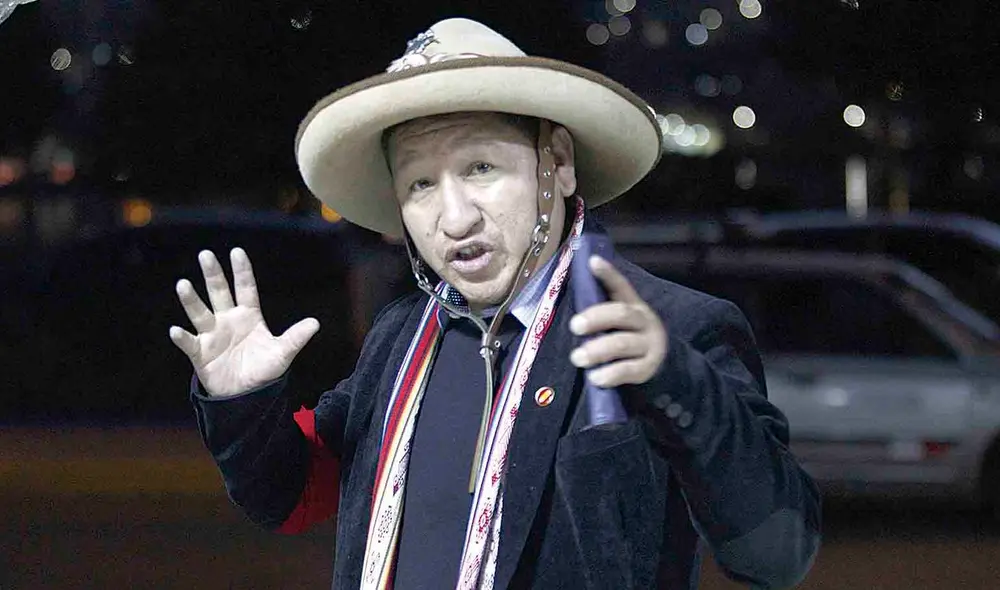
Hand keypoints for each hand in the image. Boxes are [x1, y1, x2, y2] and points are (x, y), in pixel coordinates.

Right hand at [169, 248, 319, 396]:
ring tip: (183, 284)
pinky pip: (189, 343)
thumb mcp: (282, 353)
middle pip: (219, 293)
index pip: (245, 289)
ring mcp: (212, 335)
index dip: (242, 272)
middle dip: (213, 275)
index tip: (236, 252)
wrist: (246, 396)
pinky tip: (176, 330)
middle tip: (206, 254)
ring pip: (200, 313)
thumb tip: (315, 323)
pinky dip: (182, 338)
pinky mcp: (200, 353)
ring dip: (191, 300)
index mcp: (248, 316)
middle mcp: (228, 320)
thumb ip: (296, 337)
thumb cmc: (263, 370)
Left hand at [568, 256, 666, 387]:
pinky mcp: (647, 368)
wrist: (661, 364)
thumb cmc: (627, 337)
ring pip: (622, 344)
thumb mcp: (619, 322)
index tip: (593, 262)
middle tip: (575, 325)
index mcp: (633, 305)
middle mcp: (643, 321)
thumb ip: (601, 312)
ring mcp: (647, 345)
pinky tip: (595, 377)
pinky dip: (610, 374)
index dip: (608, 274)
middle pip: (621, 314)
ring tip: (577, 357)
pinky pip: (628, 370)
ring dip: (597, 350)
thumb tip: (573, 302)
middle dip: (596, 318)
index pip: (620, 286)